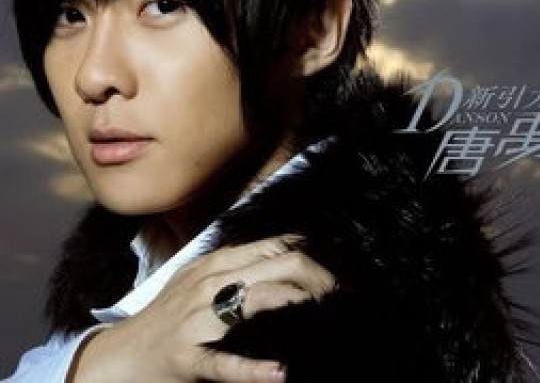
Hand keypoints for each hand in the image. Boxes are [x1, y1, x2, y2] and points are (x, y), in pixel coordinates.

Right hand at [68, 235, 334, 382]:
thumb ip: (236, 262)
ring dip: (291, 305)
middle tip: (340, 293)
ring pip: (252, 302)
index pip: (272, 247)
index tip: (334, 271)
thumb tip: (285, 249)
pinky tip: (278, 373)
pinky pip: (223, 362)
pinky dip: (252, 369)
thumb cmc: (167, 314)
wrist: (120, 354)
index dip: (307, 255)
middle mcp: (208, 284)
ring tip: (324, 313)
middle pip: (272, 267)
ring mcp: (196, 319)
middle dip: (312, 277)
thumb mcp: (199, 277)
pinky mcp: (187, 357)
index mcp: (215, 264)